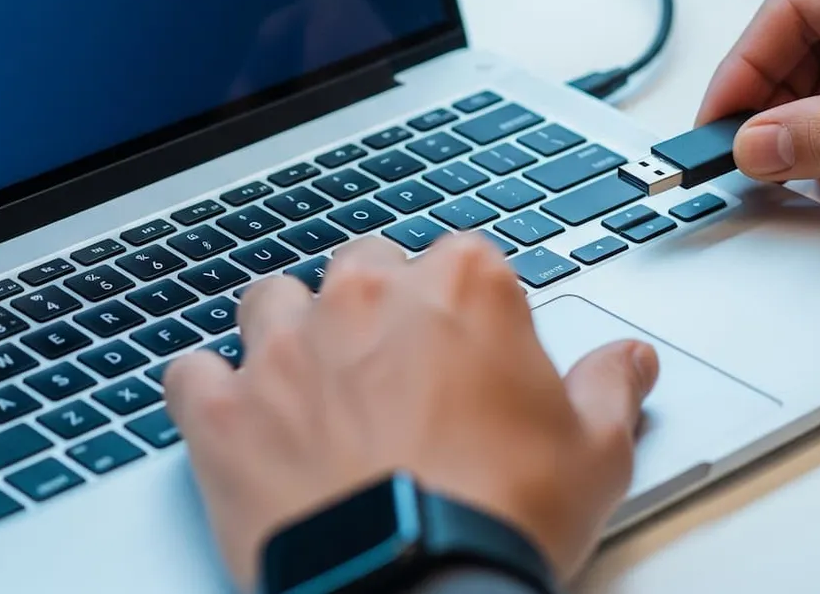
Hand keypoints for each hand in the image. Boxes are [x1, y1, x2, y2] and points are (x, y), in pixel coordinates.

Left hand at [166, 234, 658, 589]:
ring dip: (289, 330)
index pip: (462, 258)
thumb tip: (628, 362)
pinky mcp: (223, 412)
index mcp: (464, 288)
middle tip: (397, 369)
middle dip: (376, 305)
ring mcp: (285, 350)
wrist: (414, 591)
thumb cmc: (501, 518)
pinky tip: (234, 416)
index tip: (473, 347)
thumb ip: (610, 390)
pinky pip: (191, 372)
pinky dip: (208, 388)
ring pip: (271, 300)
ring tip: (312, 383)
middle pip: (363, 264)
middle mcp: (367, 299)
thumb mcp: (595, 454)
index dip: (467, 305)